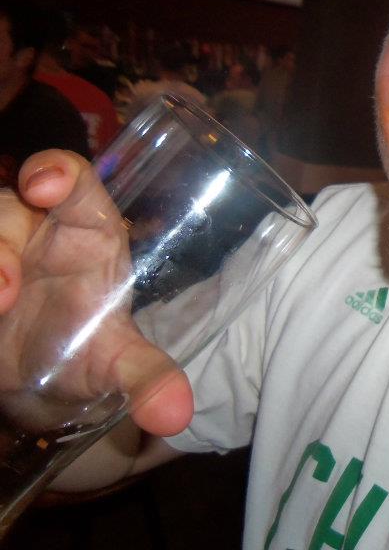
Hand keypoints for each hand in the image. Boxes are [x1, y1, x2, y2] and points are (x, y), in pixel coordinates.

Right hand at [0, 151, 192, 436]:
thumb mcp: (118, 364)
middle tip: (3, 293)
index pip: (75, 181)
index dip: (57, 170)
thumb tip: (175, 414)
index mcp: (85, 233)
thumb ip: (147, 379)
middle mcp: (32, 231)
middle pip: (3, 210)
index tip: (44, 185)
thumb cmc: (87, 346)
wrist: (38, 380)